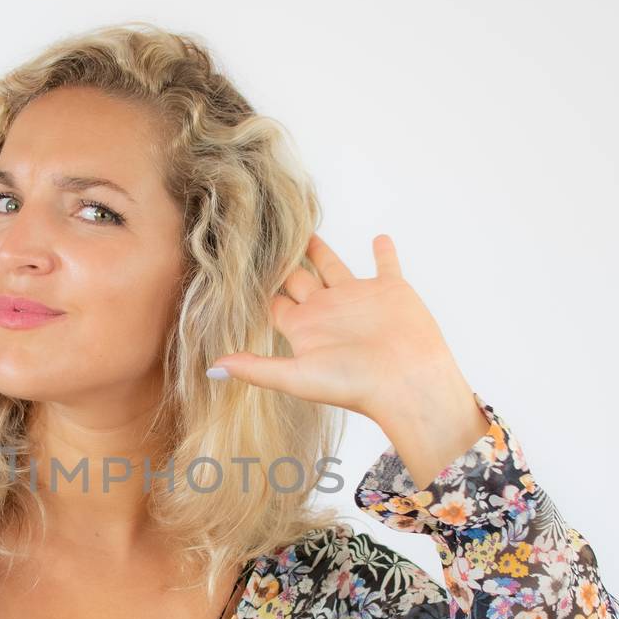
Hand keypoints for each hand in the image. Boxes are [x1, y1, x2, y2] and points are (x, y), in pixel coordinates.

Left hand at [208, 233, 489, 485]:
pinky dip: (383, 252)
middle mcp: (327, 311)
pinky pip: (385, 265)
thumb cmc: (354, 385)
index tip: (240, 262)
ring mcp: (359, 299)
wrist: (407, 383)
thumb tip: (211, 370)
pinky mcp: (390, 291)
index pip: (274, 302)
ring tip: (308, 232)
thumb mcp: (297, 377)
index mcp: (304, 328)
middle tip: (267, 234)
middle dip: (283, 261)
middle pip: (299, 280)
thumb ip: (256, 369)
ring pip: (334, 267)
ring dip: (321, 251)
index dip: (258, 286)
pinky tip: (379, 237)